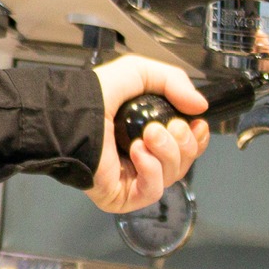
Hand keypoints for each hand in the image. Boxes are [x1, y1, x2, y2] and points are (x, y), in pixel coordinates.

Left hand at [89, 55, 210, 213]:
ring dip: (167, 152)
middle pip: (185, 160)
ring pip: (173, 175)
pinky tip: (138, 152)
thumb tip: (200, 105)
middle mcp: (143, 157)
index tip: (197, 123)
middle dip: (183, 141)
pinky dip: (151, 169)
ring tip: (147, 134)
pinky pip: (153, 190)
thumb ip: (173, 81)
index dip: (197, 136)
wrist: (68, 115)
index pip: (187, 144)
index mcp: (148, 133)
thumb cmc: (94, 95)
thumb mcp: (137, 72)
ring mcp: (133, 179)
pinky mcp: (123, 196)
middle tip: (164, 126)